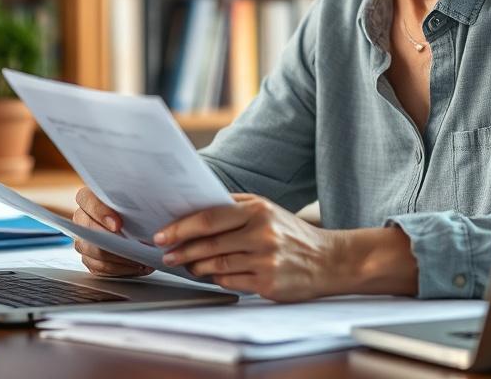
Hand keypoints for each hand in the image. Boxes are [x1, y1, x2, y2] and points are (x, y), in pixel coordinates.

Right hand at [72, 187, 153, 277]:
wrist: (139, 219)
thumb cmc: (137, 205)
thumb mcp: (137, 195)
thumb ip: (134, 198)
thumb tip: (144, 205)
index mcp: (89, 197)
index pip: (86, 200)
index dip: (100, 213)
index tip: (118, 225)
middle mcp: (82, 218)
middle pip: (87, 232)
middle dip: (112, 242)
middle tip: (134, 248)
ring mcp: (83, 240)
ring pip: (93, 252)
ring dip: (119, 258)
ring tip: (141, 258)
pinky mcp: (89, 258)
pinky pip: (99, 268)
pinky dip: (120, 269)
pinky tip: (137, 266)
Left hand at [154, 194, 343, 301]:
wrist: (328, 259)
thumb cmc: (291, 234)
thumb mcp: (267, 210)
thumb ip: (235, 207)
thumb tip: (194, 210)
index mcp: (259, 210)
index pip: (210, 217)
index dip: (181, 227)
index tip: (162, 233)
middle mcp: (262, 233)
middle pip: (209, 243)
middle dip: (182, 249)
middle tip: (167, 253)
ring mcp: (265, 260)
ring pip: (216, 265)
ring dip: (196, 266)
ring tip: (187, 265)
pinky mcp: (267, 283)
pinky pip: (230, 281)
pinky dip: (216, 279)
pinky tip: (212, 275)